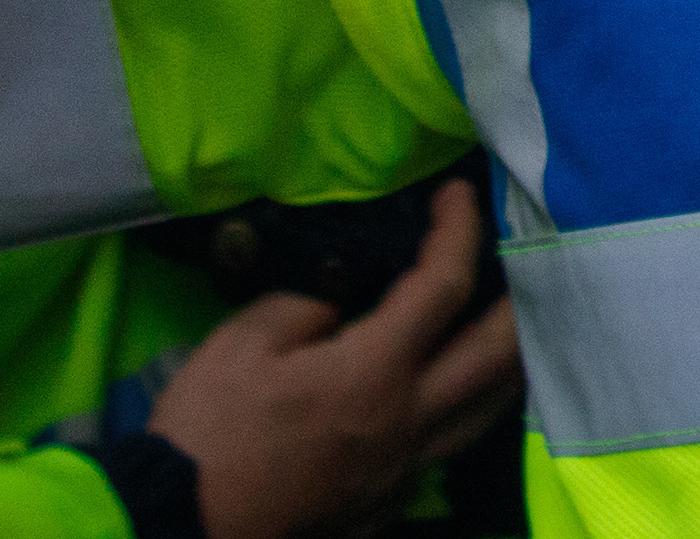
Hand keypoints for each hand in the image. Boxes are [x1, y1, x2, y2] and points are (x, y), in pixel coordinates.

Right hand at [151, 180, 523, 538]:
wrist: (180, 528)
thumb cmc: (207, 431)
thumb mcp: (242, 343)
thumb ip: (307, 304)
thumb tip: (344, 300)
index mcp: (374, 372)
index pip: (444, 285)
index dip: (458, 229)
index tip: (458, 194)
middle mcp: (409, 421)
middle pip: (500, 352)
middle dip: (519, 290)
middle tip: (513, 250)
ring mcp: (407, 470)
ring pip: (491, 407)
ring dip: (507, 355)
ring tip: (501, 316)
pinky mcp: (392, 502)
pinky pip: (451, 445)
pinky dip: (466, 404)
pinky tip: (450, 384)